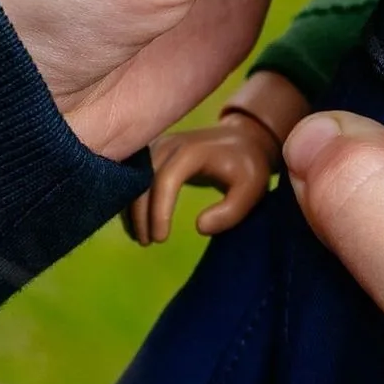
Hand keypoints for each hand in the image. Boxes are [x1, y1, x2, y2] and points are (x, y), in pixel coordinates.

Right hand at [123, 69, 311, 242]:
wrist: (243, 140)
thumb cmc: (248, 167)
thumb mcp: (252, 190)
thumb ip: (230, 212)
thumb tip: (199, 227)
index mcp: (192, 151)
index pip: (165, 181)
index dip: (159, 212)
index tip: (161, 239)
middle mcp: (168, 145)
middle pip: (142, 181)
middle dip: (141, 215)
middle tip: (148, 243)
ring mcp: (157, 146)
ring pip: (132, 180)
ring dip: (132, 210)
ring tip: (143, 239)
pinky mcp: (152, 153)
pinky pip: (133, 178)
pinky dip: (132, 202)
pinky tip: (137, 226)